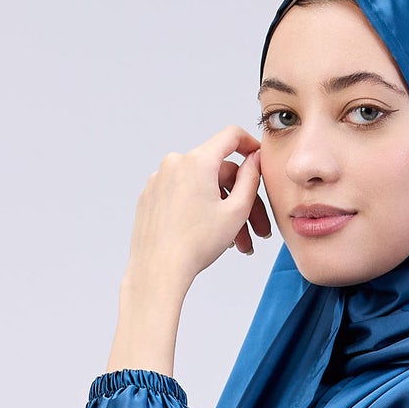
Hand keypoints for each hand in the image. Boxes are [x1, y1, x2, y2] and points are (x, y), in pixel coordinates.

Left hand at [109, 126, 271, 373]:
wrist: (158, 271)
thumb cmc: (195, 245)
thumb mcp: (236, 211)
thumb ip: (250, 178)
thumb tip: (254, 159)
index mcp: (197, 161)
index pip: (231, 136)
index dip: (250, 144)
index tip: (259, 158)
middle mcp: (175, 163)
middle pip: (218, 173)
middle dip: (241, 200)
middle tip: (256, 230)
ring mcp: (159, 180)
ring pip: (201, 188)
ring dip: (222, 212)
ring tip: (236, 244)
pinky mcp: (150, 197)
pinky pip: (181, 196)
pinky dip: (198, 211)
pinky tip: (209, 237)